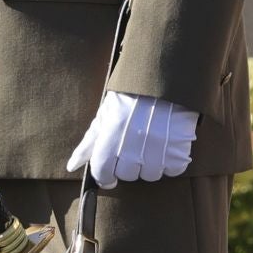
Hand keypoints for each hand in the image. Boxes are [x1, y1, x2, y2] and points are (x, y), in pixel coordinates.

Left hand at [66, 91, 196, 187]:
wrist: (166, 76)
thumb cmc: (132, 95)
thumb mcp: (106, 113)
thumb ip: (89, 142)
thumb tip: (73, 166)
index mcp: (112, 132)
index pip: (102, 170)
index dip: (104, 176)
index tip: (109, 175)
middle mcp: (134, 142)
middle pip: (128, 175)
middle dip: (128, 166)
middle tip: (134, 149)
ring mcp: (158, 147)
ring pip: (150, 175)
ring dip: (150, 165)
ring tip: (152, 145)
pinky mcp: (180, 147)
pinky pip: (173, 170)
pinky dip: (171, 163)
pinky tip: (168, 147)